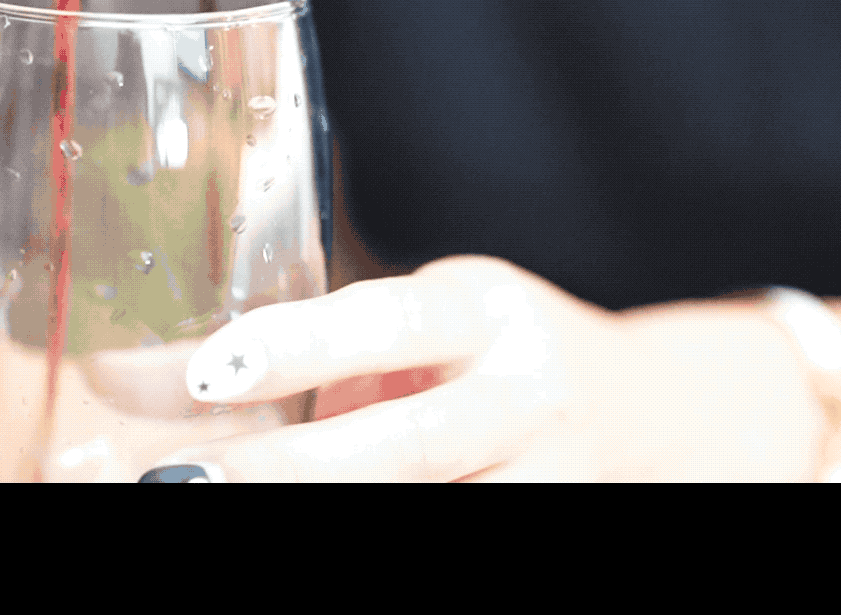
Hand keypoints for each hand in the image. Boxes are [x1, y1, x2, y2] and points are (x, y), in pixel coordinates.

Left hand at [142, 255, 826, 481]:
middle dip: (296, 471)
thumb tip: (175, 393)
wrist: (665, 419)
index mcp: (486, 314)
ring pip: (446, 508)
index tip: (212, 374)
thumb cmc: (503, 367)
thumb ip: (344, 360)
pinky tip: (310, 517)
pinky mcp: (572, 520)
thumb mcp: (440, 328)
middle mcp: (531, 395)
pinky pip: (473, 527)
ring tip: (226, 497)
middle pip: (412, 447)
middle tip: (192, 481)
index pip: (386, 320)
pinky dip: (388, 525)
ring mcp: (559, 480)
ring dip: (337, 508)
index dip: (297, 347)